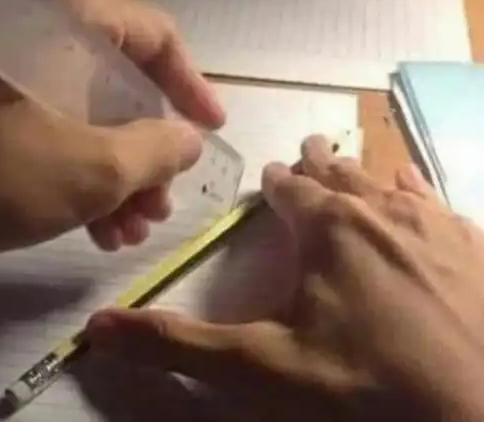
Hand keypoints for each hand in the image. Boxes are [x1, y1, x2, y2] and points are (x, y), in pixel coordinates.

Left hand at [0, 0, 224, 258]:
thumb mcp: (90, 168)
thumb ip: (157, 150)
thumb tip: (185, 140)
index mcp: (68, 10)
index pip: (155, 35)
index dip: (190, 87)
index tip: (210, 130)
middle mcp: (38, 18)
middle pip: (118, 80)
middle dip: (146, 151)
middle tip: (161, 203)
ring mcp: (4, 55)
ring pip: (82, 106)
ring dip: (113, 169)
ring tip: (128, 228)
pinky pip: (45, 118)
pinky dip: (74, 164)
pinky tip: (92, 223)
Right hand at [86, 136, 483, 421]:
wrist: (476, 416)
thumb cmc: (364, 391)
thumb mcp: (261, 371)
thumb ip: (178, 343)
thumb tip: (98, 324)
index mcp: (328, 225)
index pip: (290, 188)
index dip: (277, 181)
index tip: (272, 175)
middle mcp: (378, 208)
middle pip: (338, 172)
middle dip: (318, 163)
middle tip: (308, 149)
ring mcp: (432, 224)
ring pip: (385, 180)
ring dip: (361, 171)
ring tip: (348, 160)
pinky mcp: (473, 247)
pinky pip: (436, 201)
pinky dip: (415, 188)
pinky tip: (413, 182)